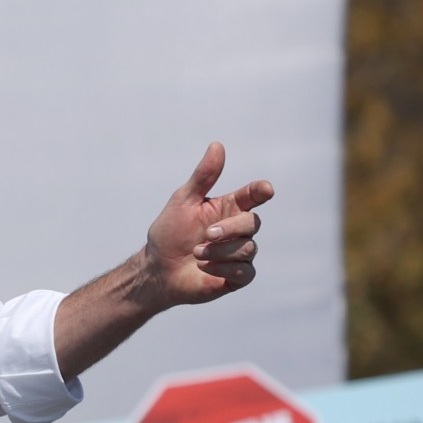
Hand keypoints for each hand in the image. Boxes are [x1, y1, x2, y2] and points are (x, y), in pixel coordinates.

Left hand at [141, 143, 271, 306]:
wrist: (157, 269)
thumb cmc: (169, 233)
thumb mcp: (183, 201)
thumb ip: (203, 177)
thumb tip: (217, 145)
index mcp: (229, 208)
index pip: (254, 196)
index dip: (261, 191)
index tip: (265, 189)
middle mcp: (238, 230)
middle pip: (252, 223)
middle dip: (229, 229)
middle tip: (206, 234)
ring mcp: (240, 253)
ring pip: (248, 249)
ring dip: (219, 251)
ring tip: (196, 253)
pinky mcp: (237, 276)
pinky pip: (245, 272)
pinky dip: (222, 268)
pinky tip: (204, 267)